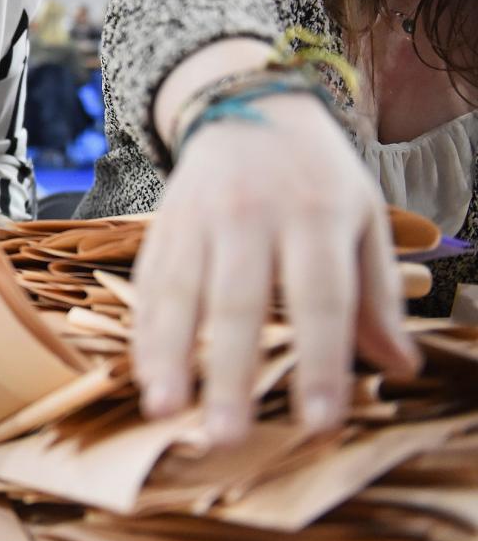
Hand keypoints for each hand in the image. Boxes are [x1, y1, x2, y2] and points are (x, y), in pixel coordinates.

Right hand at [133, 93, 420, 443]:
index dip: (320, 361)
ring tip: (164, 408)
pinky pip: (148, 280)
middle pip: (238, 300)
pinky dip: (143, 329)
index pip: (321, 296)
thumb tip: (398, 367)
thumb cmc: (315, 173)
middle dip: (229, 372)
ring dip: (168, 354)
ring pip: (178, 291)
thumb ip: (376, 293)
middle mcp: (251, 213)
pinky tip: (143, 373)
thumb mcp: (362, 217)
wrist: (246, 104)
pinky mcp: (162, 221)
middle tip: (226, 435)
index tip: (319, 422)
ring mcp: (198, 216)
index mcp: (315, 213)